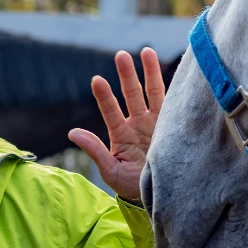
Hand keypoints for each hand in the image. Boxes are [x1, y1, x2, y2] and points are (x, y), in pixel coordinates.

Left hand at [68, 47, 164, 205]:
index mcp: (121, 134)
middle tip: (120, 55)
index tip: (97, 80)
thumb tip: (72, 132)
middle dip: (127, 75)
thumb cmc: (131, 186)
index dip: (104, 96)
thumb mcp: (110, 170)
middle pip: (131, 94)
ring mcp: (156, 123)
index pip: (110, 111)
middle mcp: (137, 124)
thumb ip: (94, 150)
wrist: (159, 196)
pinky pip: (173, 103)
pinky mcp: (173, 126)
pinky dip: (174, 87)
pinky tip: (176, 71)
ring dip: (148, 72)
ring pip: (152, 92)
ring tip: (145, 51)